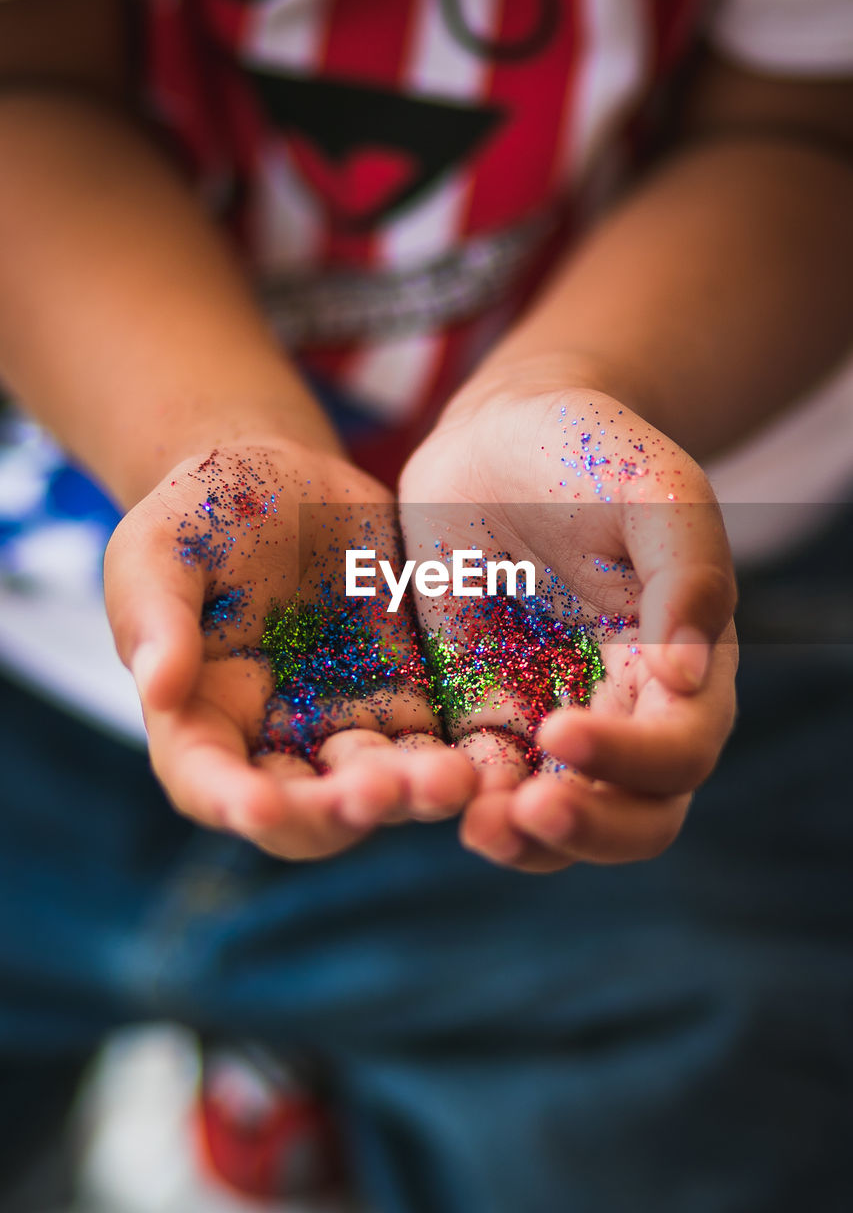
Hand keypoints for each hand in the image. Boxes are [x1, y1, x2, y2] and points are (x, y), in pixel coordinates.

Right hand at [105, 441, 474, 859]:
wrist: (291, 482)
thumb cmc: (205, 514)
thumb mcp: (161, 548)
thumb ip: (156, 616)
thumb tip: (157, 690)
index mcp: (202, 718)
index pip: (207, 781)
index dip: (231, 801)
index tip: (259, 806)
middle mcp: (279, 744)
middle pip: (308, 812)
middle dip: (341, 811)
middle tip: (377, 790)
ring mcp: (352, 728)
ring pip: (386, 789)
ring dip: (417, 795)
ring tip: (456, 776)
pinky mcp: (415, 703)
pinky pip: (445, 745)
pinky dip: (472, 761)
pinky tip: (502, 757)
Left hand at [399, 385, 737, 871]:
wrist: (493, 437)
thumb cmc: (587, 449)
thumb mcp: (653, 486)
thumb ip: (689, 569)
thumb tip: (689, 678)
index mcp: (686, 665)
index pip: (681, 749)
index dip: (632, 758)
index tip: (558, 729)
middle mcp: (627, 710)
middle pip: (633, 817)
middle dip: (584, 829)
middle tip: (518, 815)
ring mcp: (552, 719)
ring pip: (554, 817)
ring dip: (521, 838)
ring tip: (471, 825)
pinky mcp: (483, 715)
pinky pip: (478, 781)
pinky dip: (458, 799)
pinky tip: (419, 789)